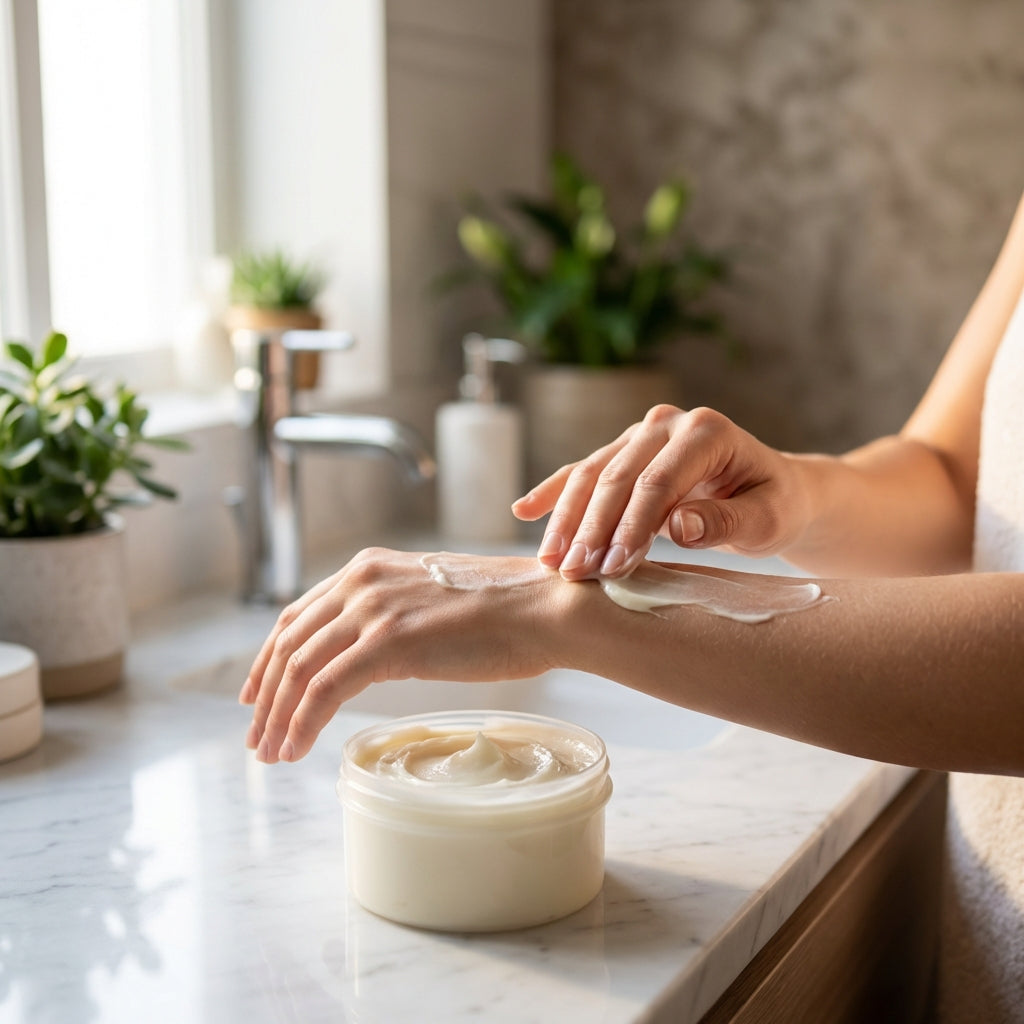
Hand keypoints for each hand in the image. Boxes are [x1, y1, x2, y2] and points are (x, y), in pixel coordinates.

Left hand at [239, 548, 561, 763]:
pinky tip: (296, 749)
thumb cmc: (504, 610)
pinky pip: (325, 689)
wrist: (542, 607)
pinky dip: (302, 723)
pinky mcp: (387, 642)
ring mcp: (372, 610)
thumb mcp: (430, 598)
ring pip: (299, 669)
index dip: (269, 659)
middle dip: (265, 695)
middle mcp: (361, 581)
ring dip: (278, 716)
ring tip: (271, 752)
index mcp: (368, 568)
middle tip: (257, 736)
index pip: (297, 615)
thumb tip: (373, 651)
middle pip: (289, 644)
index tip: (256, 693)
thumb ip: (392, 615)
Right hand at [512, 404, 811, 579]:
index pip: (658, 482)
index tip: (613, 568)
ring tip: (551, 562)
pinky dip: (554, 492)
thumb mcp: (768, 520)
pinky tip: (523, 510)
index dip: (632, 526)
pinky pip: (583, 471)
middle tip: (574, 574)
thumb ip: (727, 521)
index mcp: (706, 432)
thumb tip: (679, 525)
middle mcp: (667, 423)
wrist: (772, 490)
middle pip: (617, 477)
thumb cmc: (774, 506)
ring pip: (592, 474)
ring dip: (567, 519)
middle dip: (591, 528)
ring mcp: (641, 434)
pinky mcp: (624, 451)